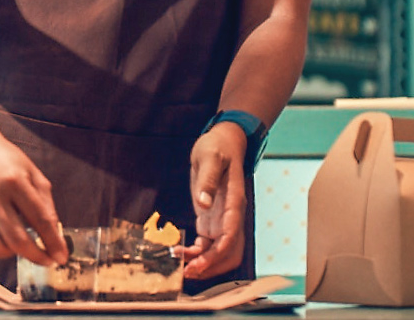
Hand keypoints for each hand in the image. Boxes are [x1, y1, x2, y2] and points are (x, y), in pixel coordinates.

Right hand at [0, 135, 68, 265]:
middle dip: (36, 257)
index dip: (53, 242)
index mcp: (14, 181)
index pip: (40, 220)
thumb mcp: (32, 173)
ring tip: (22, 244)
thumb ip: (45, 203)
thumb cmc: (5, 161)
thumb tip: (53, 238)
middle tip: (47, 260)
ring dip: (14, 253)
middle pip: (17, 241)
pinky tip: (2, 230)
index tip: (61, 257)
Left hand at [180, 122, 246, 278]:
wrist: (223, 141)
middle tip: (187, 272)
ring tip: (181, 267)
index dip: (216, 255)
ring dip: (203, 263)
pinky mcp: (211, 219)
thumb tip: (203, 203)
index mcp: (234, 203)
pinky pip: (207, 244)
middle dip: (211, 266)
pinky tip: (179, 253)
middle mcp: (231, 215)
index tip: (198, 264)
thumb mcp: (210, 157)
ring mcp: (222, 219)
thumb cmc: (217, 146)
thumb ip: (208, 180)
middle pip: (229, 252)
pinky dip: (196, 253)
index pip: (231, 236)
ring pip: (219, 252)